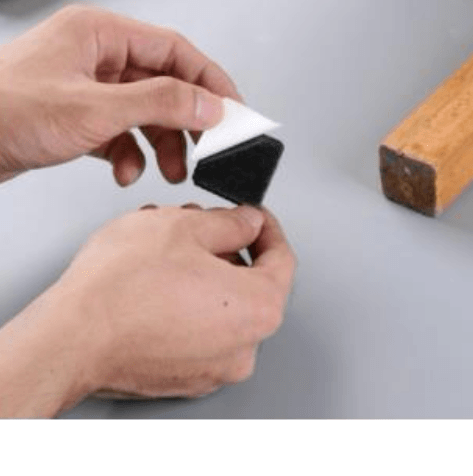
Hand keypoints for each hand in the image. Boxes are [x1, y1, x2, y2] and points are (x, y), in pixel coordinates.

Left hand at [0, 5, 240, 183]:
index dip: (210, 81)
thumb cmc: (5, 112)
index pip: (175, 51)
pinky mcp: (79, 116)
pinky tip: (124, 171)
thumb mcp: (95, 108)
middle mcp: (96, 56)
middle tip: (207, 147)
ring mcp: (88, 87)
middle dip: (185, 121)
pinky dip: (129, 154)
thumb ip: (158, 103)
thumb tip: (209, 104)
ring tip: (172, 171)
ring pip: (144, 113)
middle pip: (163, 85)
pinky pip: (120, 132)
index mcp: (101, 34)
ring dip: (161, 144)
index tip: (234, 110)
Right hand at [0, 204, 295, 416]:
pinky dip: (188, 301)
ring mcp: (213, 367)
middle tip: (200, 225)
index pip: (282, 259)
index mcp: (258, 309)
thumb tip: (248, 222)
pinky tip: (159, 281)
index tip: (254, 216)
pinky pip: (199, 328)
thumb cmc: (123, 287)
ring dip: (203, 271)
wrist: (71, 337)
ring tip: (169, 249)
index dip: (268, 228)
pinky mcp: (184, 376)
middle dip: (225, 246)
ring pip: (221, 304)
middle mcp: (243, 347)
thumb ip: (231, 223)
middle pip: (250, 283)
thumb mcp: (186, 226)